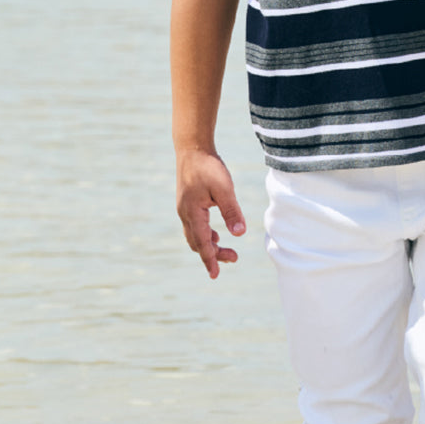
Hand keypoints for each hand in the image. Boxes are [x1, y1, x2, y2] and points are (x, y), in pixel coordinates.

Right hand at [176, 148, 245, 278]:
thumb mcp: (224, 188)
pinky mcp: (187, 204)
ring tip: (226, 250)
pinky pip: (194, 227)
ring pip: (195, 236)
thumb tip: (240, 234)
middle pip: (197, 243)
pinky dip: (205, 235)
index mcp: (192, 213)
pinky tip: (217, 234)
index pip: (202, 243)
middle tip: (234, 257)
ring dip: (209, 245)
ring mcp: (184, 209)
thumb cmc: (208, 167)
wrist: (192, 148)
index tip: (215, 275)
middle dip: (213, 254)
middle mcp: (185, 214)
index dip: (210, 260)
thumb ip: (231, 211)